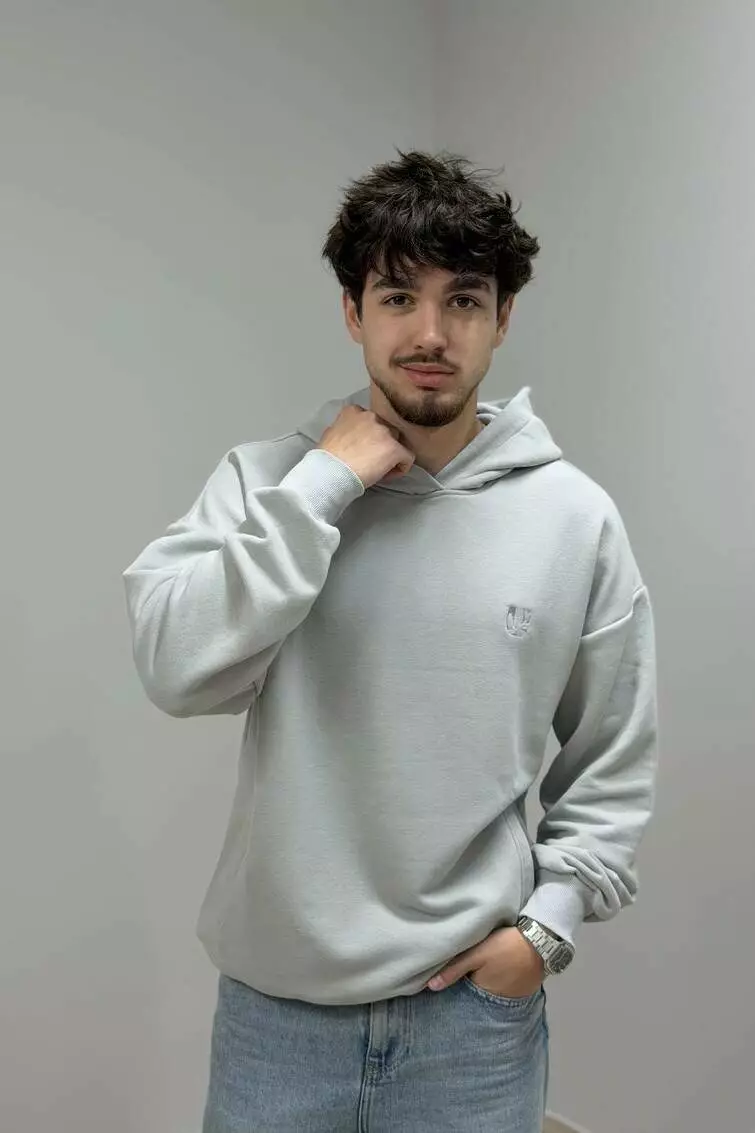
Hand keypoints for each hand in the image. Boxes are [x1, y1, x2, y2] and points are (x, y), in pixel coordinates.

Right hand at [318, 405, 414, 486]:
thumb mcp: (331, 433)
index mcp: (354, 411)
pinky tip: (386, 475)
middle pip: (386, 431)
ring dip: (390, 455)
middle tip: (371, 460)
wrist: (330, 472)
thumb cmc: (326, 458)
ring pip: (398, 443)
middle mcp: (372, 416)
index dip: (369, 436)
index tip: (363, 449)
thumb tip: (349, 435)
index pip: (371, 421)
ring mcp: (385, 432)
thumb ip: (344, 428)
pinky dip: (400, 468)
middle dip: (381, 444)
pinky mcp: (395, 449)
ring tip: (378, 469)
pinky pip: (407, 458)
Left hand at [425, 926, 544, 997]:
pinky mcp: (525, 987)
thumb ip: (454, 969)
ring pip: (493, 989)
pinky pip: (507, 985)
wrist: (541, 939)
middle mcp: (499, 1001)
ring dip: (487, 980)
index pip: (465, 994)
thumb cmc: (505, 947)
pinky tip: (500, 967)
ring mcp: (514, 996)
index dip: (458, 985)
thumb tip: (430, 987)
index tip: (449, 978)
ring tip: (484, 967)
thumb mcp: (476, 955)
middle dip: (472, 984)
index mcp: (484, 994)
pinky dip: (502, 978)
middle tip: (469, 969)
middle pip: (478, 992)